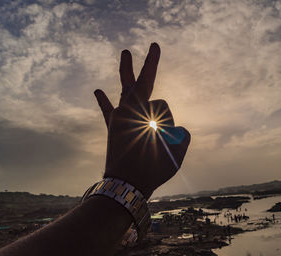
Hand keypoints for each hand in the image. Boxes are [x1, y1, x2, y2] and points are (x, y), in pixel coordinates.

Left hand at [94, 43, 189, 198]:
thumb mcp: (176, 153)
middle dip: (149, 63)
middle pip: (141, 81)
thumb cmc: (152, 171)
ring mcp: (119, 117)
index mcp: (143, 114)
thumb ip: (182, 136)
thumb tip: (173, 129)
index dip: (166, 123)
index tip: (162, 140)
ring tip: (125, 53)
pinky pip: (107, 110)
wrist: (125, 185)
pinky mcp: (112, 128)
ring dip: (127, 72)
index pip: (161, 105)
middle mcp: (129, 110)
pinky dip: (104, 101)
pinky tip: (98, 91)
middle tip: (154, 45)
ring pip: (125, 89)